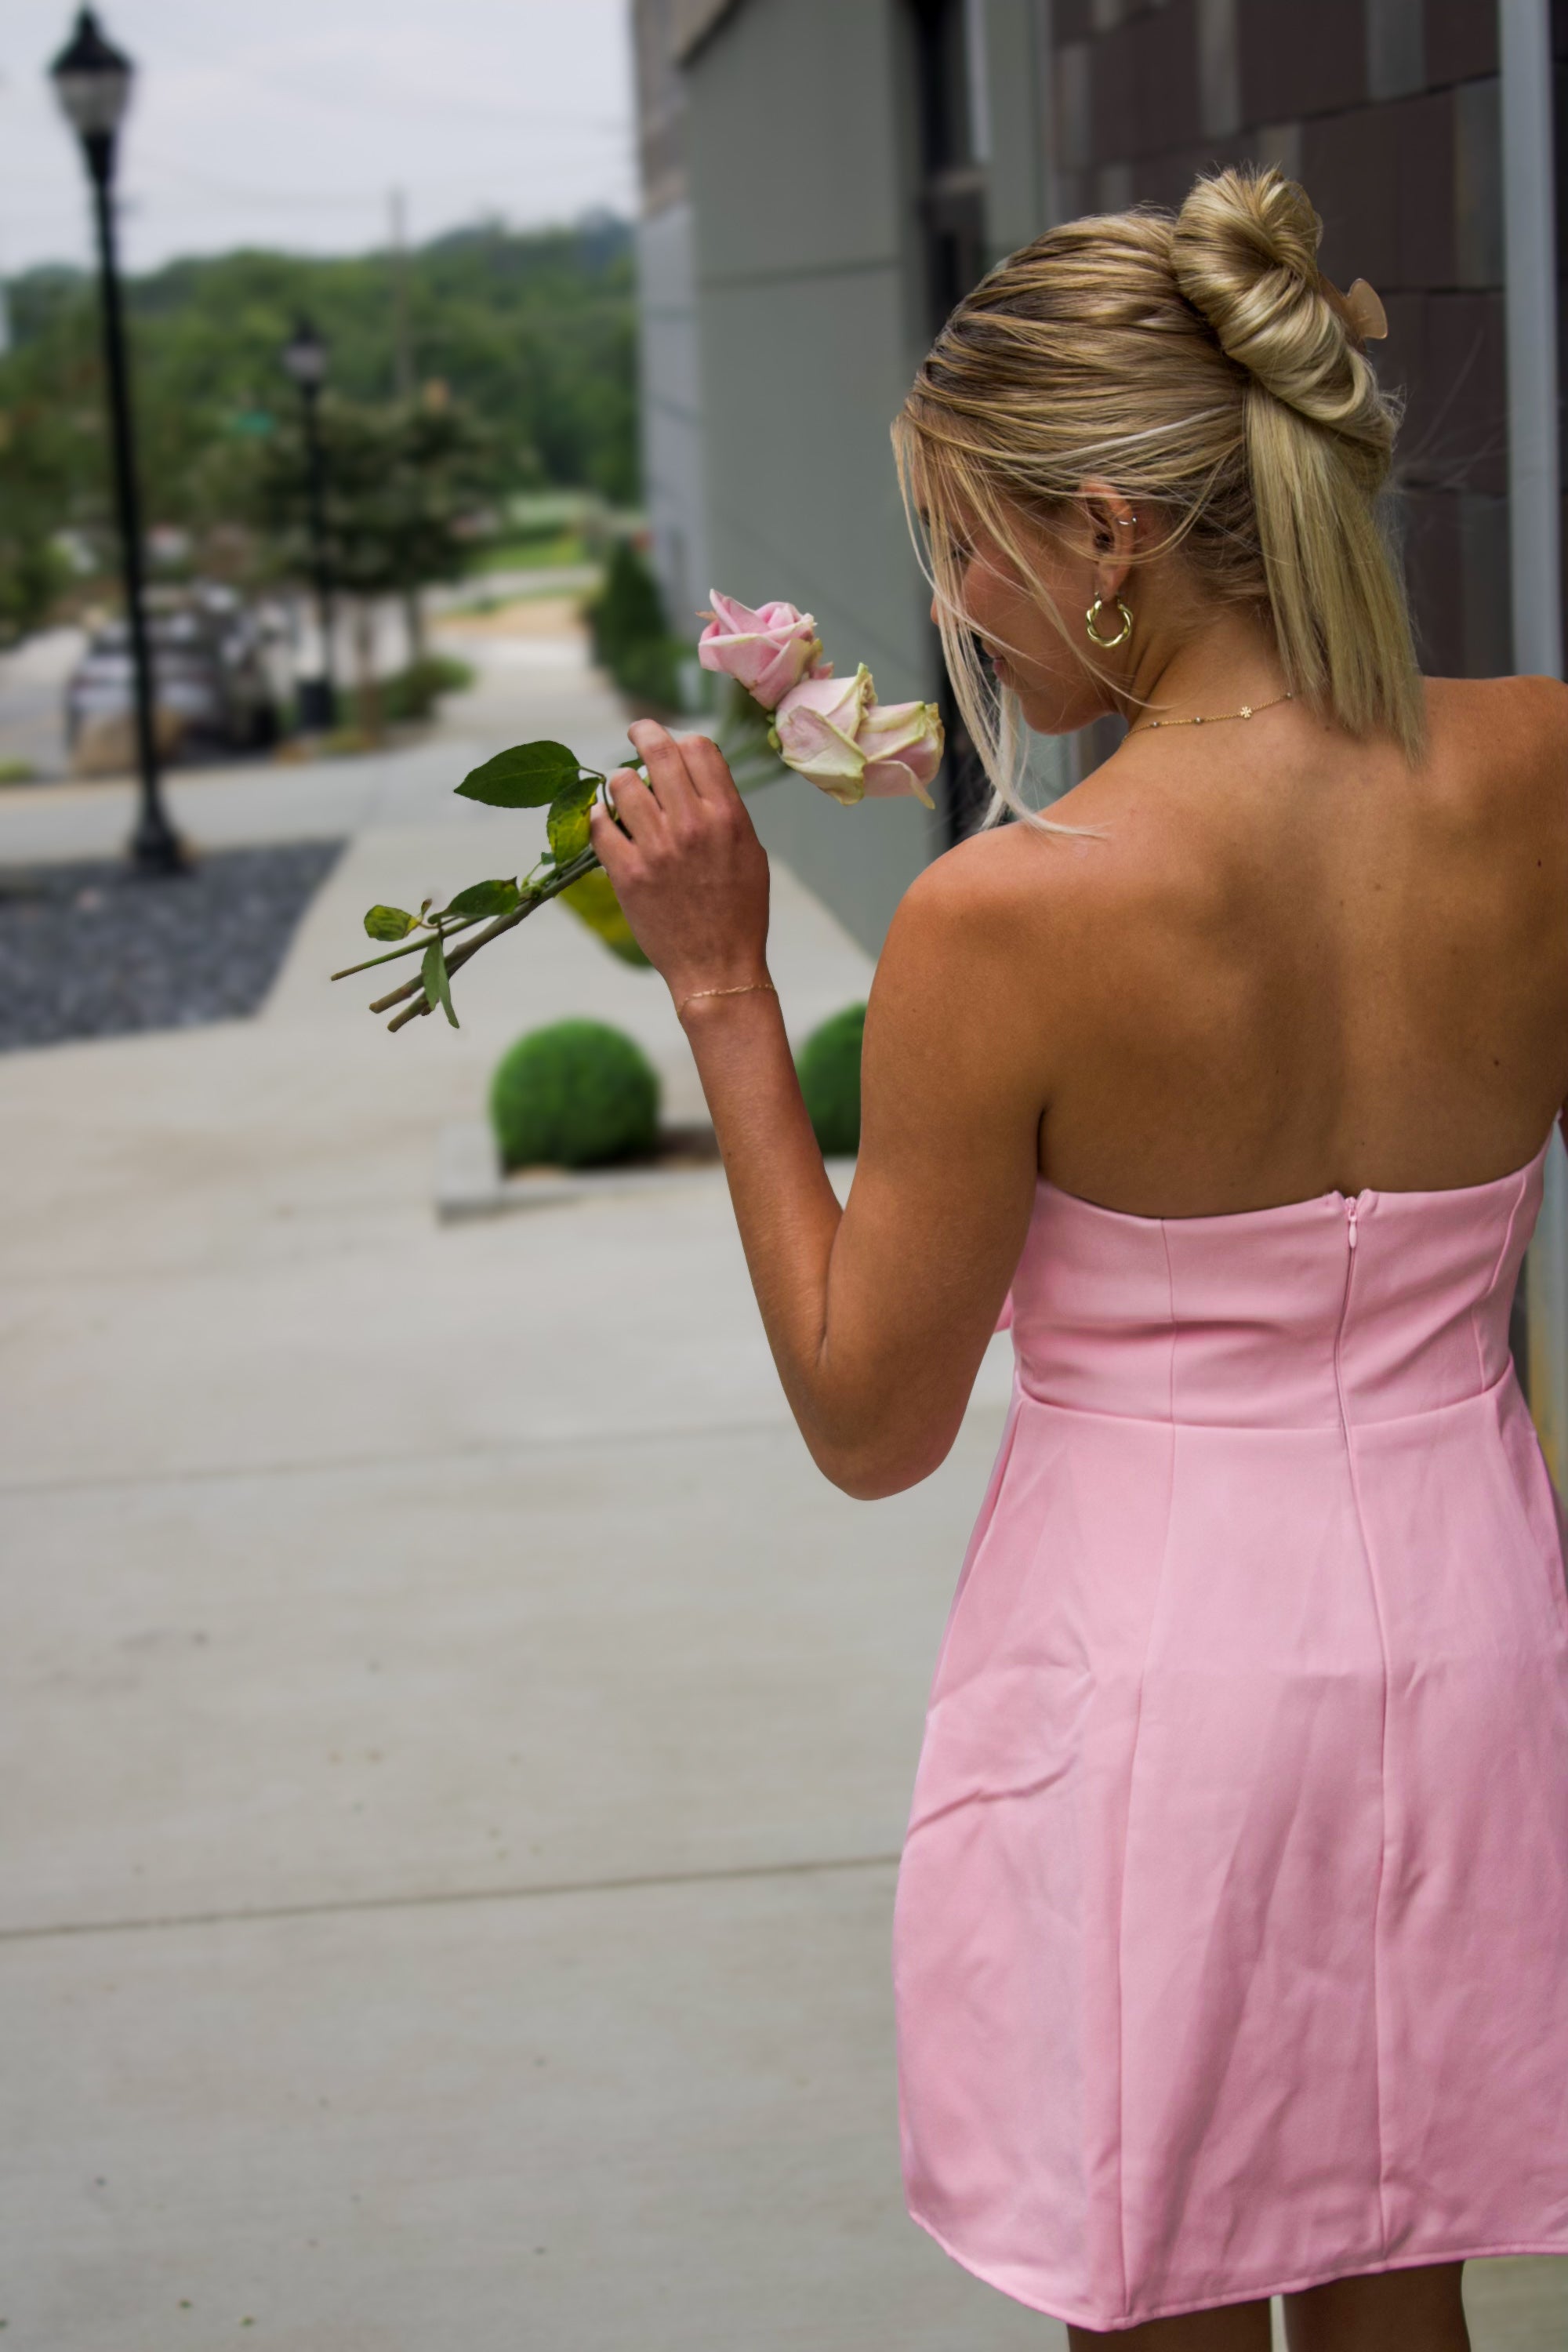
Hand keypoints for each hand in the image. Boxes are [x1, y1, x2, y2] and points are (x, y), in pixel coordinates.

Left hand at [589, 719, 771, 1005]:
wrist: (718, 968)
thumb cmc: (739, 912)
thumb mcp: (751, 852)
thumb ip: (725, 810)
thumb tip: (698, 774)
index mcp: (727, 816)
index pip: (699, 748)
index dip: (682, 740)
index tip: (670, 744)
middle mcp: (691, 825)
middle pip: (658, 751)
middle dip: (642, 733)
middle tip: (634, 732)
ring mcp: (657, 848)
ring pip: (623, 783)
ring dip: (621, 782)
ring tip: (623, 792)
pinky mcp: (628, 874)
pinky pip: (599, 825)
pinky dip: (598, 817)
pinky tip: (603, 820)